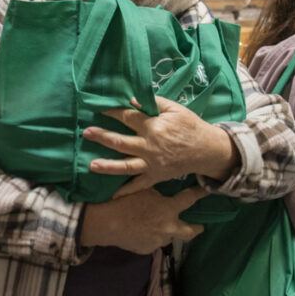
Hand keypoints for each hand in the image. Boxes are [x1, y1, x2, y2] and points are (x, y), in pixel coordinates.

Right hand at [80, 180, 206, 253]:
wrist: (107, 223)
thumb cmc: (124, 202)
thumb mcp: (142, 190)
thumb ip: (157, 194)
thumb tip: (162, 195)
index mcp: (168, 210)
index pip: (189, 199)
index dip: (200, 194)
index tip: (207, 191)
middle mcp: (168, 227)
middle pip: (190, 231)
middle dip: (196, 228)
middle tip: (199, 226)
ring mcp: (158, 240)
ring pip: (168, 236)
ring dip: (167, 231)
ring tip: (158, 225)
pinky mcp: (146, 249)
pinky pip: (152, 242)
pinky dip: (150, 236)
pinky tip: (141, 231)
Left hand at [83, 96, 235, 182]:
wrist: (208, 150)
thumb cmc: (191, 126)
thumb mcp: (175, 109)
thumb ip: (154, 102)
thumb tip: (131, 100)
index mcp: (154, 127)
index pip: (128, 118)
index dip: (112, 113)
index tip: (99, 109)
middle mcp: (150, 146)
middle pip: (121, 142)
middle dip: (102, 137)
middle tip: (86, 133)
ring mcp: (152, 163)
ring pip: (126, 166)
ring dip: (107, 166)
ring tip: (91, 165)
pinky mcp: (156, 176)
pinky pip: (139, 185)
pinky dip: (127, 191)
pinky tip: (113, 195)